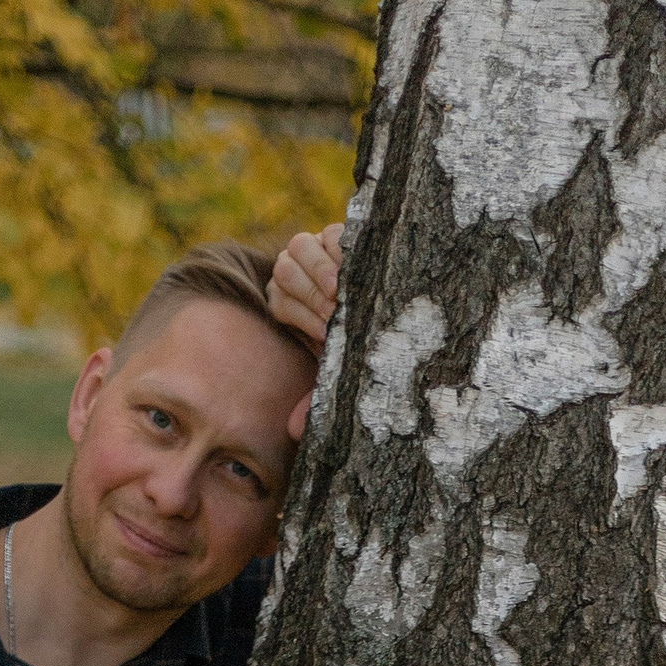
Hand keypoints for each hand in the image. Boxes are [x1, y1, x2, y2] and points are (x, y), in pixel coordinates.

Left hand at [268, 224, 342, 436]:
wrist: (387, 315)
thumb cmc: (358, 349)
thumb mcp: (338, 375)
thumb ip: (315, 400)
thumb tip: (293, 431)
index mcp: (289, 304)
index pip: (279, 300)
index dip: (301, 315)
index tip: (328, 333)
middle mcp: (295, 272)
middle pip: (284, 269)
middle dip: (309, 293)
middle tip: (336, 313)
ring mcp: (315, 248)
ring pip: (301, 246)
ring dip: (321, 270)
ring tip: (344, 292)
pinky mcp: (337, 234)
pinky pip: (331, 233)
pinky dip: (341, 250)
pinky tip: (358, 271)